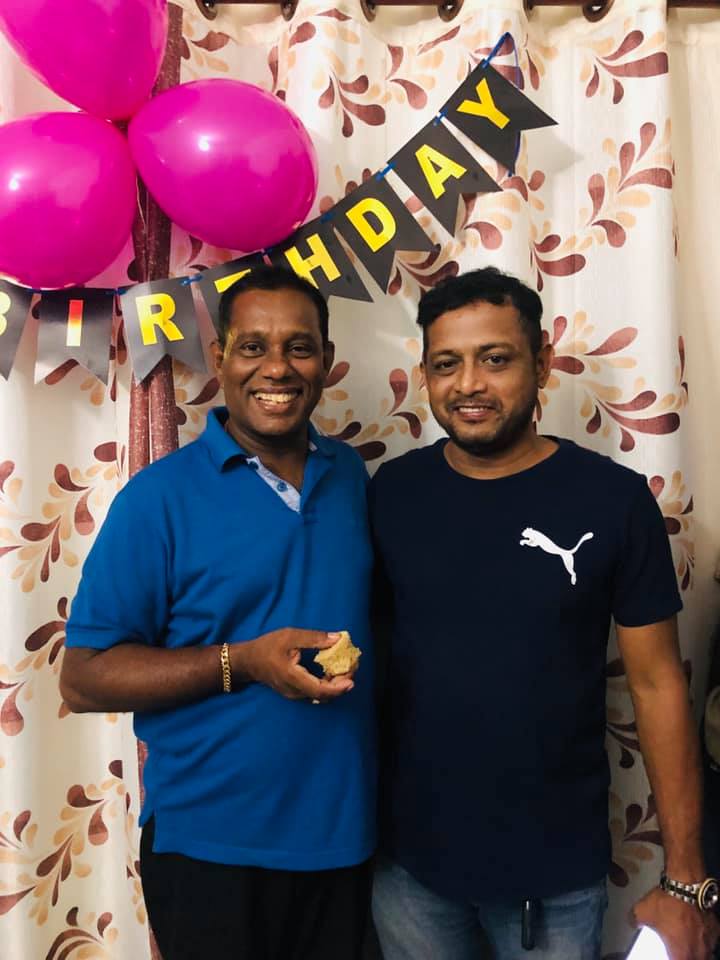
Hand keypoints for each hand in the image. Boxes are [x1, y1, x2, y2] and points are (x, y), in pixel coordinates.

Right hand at [231, 629, 354, 701]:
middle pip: (323, 695)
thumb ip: (314, 638)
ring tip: (346, 670)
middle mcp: (294, 691)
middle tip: (353, 669)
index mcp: (292, 677)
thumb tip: (337, 639)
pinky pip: (315, 693)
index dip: (337, 688)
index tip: (351, 680)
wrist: (248, 661)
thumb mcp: (290, 636)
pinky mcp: (294, 693)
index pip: (319, 690)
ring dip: (336, 686)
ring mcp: (294, 694)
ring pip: (320, 696)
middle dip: (341, 684)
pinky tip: (332, 673)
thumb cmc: (267, 647)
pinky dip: (327, 686)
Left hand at [633, 887, 719, 959]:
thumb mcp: (642, 912)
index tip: (668, 954)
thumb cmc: (667, 903)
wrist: (685, 885)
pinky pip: (710, 938)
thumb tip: (633, 921)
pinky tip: (696, 928)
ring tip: (688, 942)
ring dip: (696, 950)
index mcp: (680, 955)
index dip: (672, 958)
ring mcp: (709, 941)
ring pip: (705, 953)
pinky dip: (703, 936)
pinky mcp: (715, 928)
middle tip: (678, 950)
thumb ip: (636, 922)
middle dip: (686, 956)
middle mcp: (698, 952)